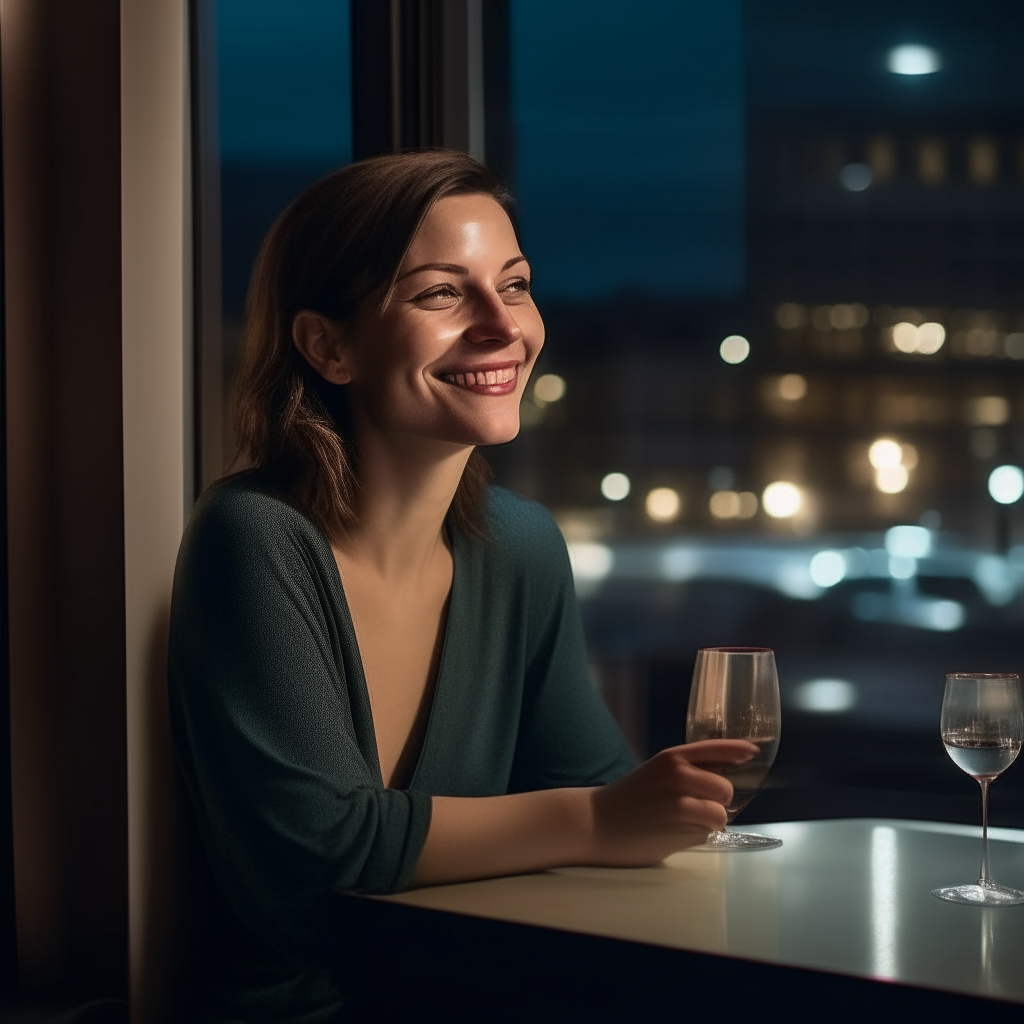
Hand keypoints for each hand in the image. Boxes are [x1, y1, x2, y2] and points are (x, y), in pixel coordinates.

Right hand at [588, 740, 757, 865]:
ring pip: (720, 815)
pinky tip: (674, 834)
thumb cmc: (627, 800)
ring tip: (686, 823)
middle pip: (726, 788)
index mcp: (672, 758)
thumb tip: (723, 778)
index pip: (716, 749)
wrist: (595, 823)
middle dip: (719, 801)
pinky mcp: (680, 829)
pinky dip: (697, 837)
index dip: (739, 751)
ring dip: (710, 823)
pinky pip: (706, 834)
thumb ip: (685, 772)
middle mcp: (679, 775)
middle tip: (700, 807)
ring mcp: (680, 802)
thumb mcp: (655, 773)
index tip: (753, 753)